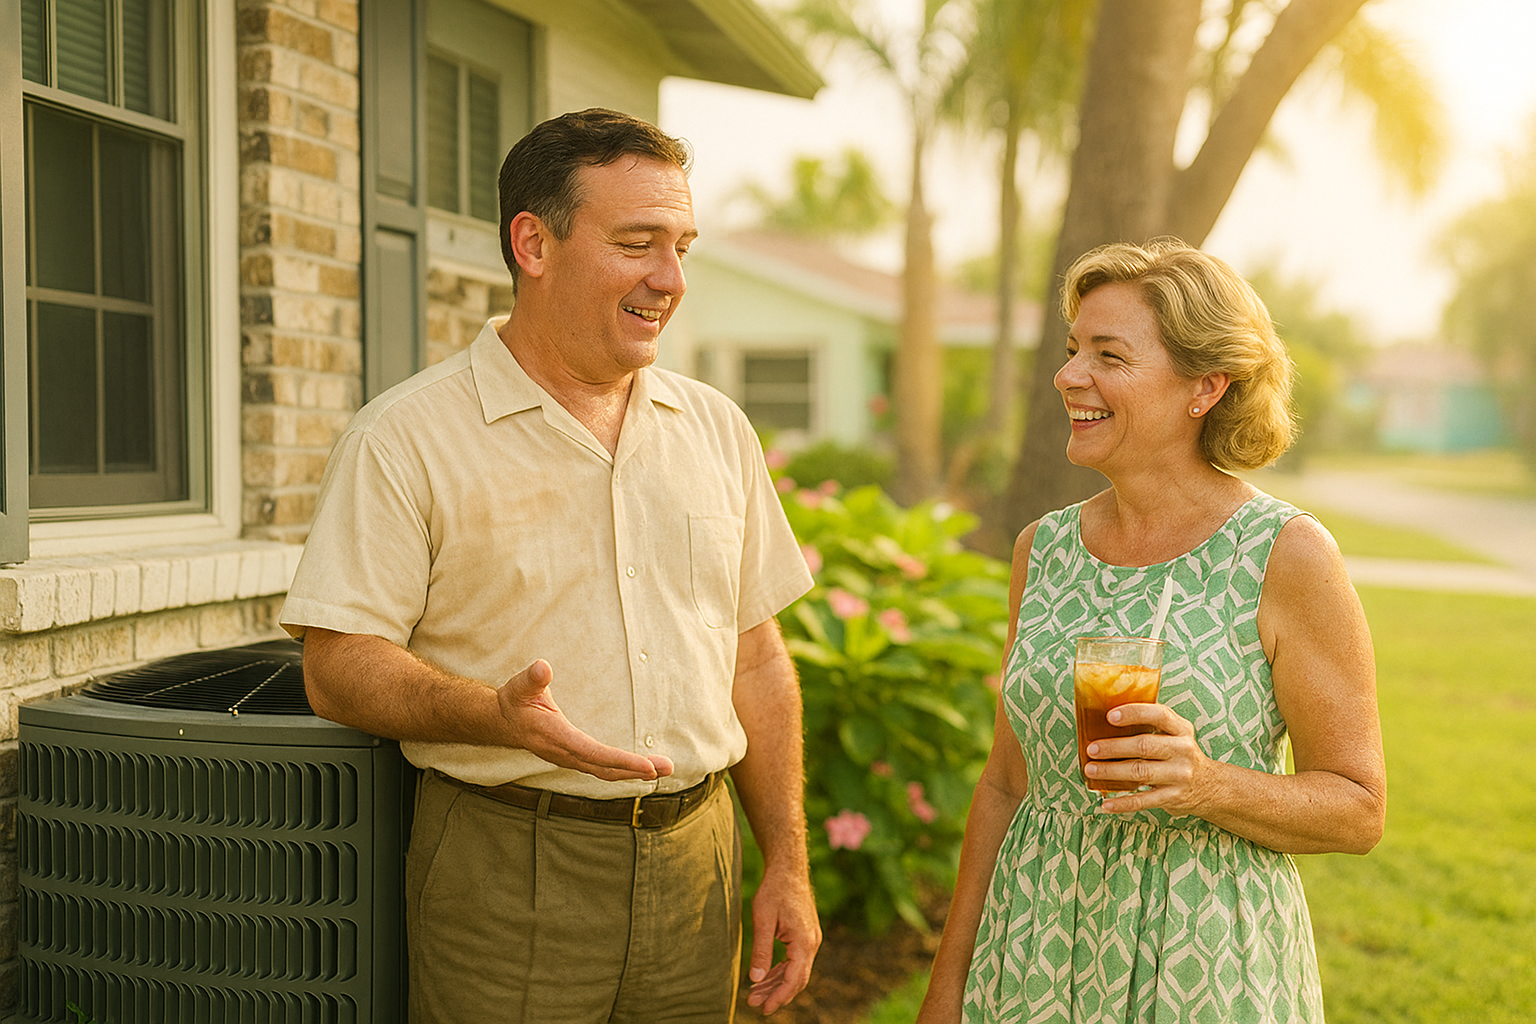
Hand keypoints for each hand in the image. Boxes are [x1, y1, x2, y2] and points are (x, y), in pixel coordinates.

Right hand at [495, 660, 673, 781]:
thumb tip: (542, 667)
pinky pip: (602, 768)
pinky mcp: (574, 757)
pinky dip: (623, 770)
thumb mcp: (519, 686)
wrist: (500, 721)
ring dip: (634, 772)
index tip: (648, 766)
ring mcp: (570, 758)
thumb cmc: (513, 701)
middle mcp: (565, 753)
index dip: (622, 761)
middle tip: (668, 768)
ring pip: (606, 771)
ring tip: (665, 769)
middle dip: (637, 770)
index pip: (595, 754)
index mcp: (555, 737)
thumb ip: (532, 678)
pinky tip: (641, 768)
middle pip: (606, 768)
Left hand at [744, 863, 820, 1013]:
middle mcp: (812, 943)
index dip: (778, 996)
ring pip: (796, 971)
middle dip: (776, 994)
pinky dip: (781, 971)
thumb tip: (756, 978)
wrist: (788, 869)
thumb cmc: (774, 890)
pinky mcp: (806, 936)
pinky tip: (766, 977)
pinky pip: (795, 961)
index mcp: (804, 941)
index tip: (763, 1009)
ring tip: (755, 993)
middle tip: (754, 1003)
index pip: (794, 979)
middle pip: (797, 979)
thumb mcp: (762, 920)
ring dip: (777, 984)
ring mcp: (811, 940)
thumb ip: (761, 951)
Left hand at [1085, 702, 1216, 815]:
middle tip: (1091, 749)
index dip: (1134, 713)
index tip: (1110, 716)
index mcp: (1181, 730)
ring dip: (1111, 772)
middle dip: (1114, 747)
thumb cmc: (1180, 754)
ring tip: (1091, 770)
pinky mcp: (1173, 797)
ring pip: (1141, 772)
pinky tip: (1105, 804)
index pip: (1159, 715)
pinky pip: (1144, 801)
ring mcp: (1180, 775)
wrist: (1211, 786)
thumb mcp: (1176, 734)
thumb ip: (1151, 724)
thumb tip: (1104, 720)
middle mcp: (1183, 751)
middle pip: (1144, 746)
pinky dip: (1122, 803)